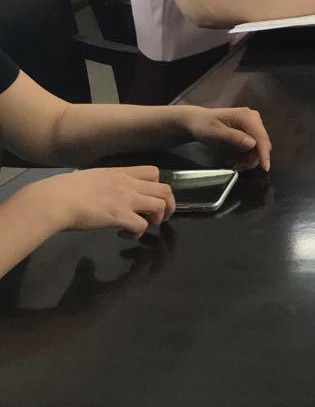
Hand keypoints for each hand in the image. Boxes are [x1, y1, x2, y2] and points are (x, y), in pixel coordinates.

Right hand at [18, 166, 174, 238]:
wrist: (53, 200)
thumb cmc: (63, 189)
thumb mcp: (87, 176)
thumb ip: (96, 179)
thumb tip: (84, 178)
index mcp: (120, 173)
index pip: (154, 172)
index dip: (157, 186)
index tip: (150, 197)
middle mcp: (128, 184)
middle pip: (165, 189)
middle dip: (168, 204)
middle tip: (160, 217)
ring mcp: (126, 200)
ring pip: (160, 206)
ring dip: (157, 218)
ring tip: (145, 226)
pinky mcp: (120, 216)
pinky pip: (142, 226)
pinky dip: (138, 233)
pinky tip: (125, 234)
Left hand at [177, 105, 271, 172]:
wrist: (196, 121)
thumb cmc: (203, 125)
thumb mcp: (214, 132)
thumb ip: (233, 137)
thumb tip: (253, 143)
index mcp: (247, 117)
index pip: (260, 137)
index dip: (263, 153)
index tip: (265, 168)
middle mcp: (253, 119)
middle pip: (261, 143)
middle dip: (252, 158)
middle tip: (237, 168)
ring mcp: (252, 125)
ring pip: (258, 147)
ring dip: (248, 159)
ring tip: (234, 164)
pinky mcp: (249, 132)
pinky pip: (253, 147)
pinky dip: (245, 156)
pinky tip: (234, 160)